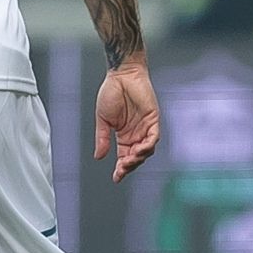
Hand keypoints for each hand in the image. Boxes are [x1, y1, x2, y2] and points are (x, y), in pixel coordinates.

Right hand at [95, 58, 159, 182]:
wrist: (121, 75)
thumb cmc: (111, 92)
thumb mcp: (103, 120)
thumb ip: (102, 138)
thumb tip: (98, 157)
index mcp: (124, 135)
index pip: (125, 157)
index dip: (121, 168)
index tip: (116, 178)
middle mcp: (136, 133)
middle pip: (136, 157)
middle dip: (129, 166)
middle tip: (121, 170)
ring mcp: (145, 127)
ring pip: (146, 150)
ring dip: (138, 158)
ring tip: (128, 162)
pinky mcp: (153, 119)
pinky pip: (153, 137)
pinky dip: (148, 145)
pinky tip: (139, 150)